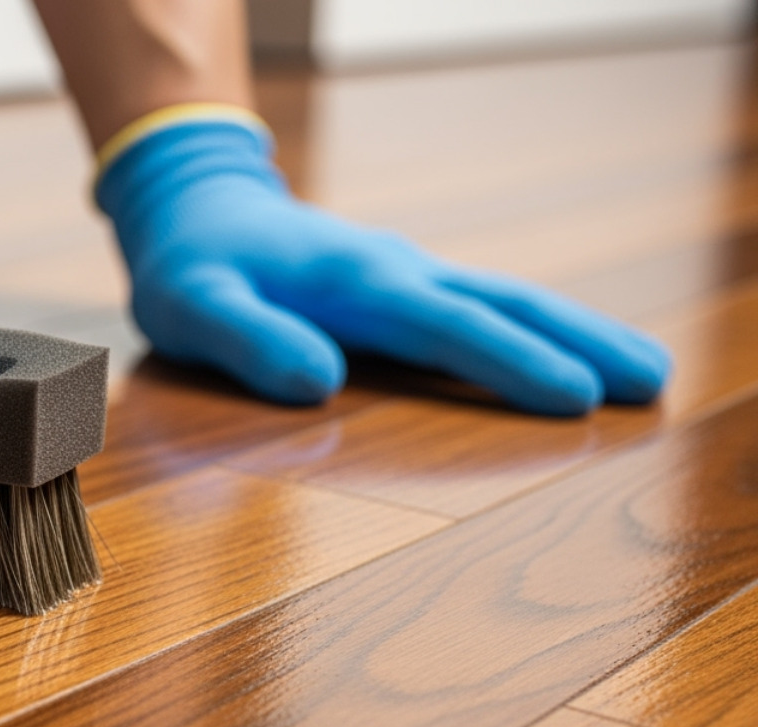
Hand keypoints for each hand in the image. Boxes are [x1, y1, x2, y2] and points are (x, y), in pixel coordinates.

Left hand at [96, 118, 669, 413]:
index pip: (447, 326)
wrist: (196, 208)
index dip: (510, 363)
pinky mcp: (402, 285)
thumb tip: (322, 383)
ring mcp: (406, 274)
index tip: (576, 399)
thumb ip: (248, 341)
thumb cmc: (191, 268)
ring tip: (642, 372)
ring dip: (574, 333)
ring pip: (505, 300)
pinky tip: (565, 353)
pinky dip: (534, 328)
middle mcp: (396, 272)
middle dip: (580, 342)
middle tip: (654, 383)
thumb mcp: (193, 307)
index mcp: (355, 282)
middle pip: (504, 305)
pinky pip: (482, 306)